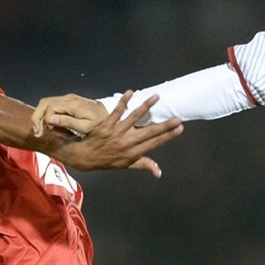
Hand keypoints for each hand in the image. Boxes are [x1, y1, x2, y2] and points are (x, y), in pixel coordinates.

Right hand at [30, 93, 109, 137]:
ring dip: (41, 115)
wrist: (110, 116)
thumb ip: (68, 122)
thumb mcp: (85, 127)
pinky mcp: (69, 101)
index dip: (43, 120)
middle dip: (37, 116)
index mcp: (73, 104)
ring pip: (46, 103)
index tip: (44, 132)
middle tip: (37, 132)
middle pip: (44, 102)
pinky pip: (53, 105)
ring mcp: (69, 98)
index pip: (50, 107)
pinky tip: (48, 125)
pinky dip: (46, 114)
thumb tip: (50, 119)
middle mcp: (69, 98)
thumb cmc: (99, 124)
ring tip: (41, 130)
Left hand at [50, 91, 182, 177]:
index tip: (180, 128)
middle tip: (178, 117)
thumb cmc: (107, 160)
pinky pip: (116, 111)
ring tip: (156, 97)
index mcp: (133, 152)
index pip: (155, 143)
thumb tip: (159, 172)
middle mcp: (127, 142)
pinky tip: (130, 92)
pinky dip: (123, 101)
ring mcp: (117, 132)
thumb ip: (143, 164)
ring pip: (134, 118)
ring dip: (146, 106)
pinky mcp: (106, 125)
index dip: (168, 136)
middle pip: (149, 132)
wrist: (84, 157)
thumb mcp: (126, 165)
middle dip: (164, 125)